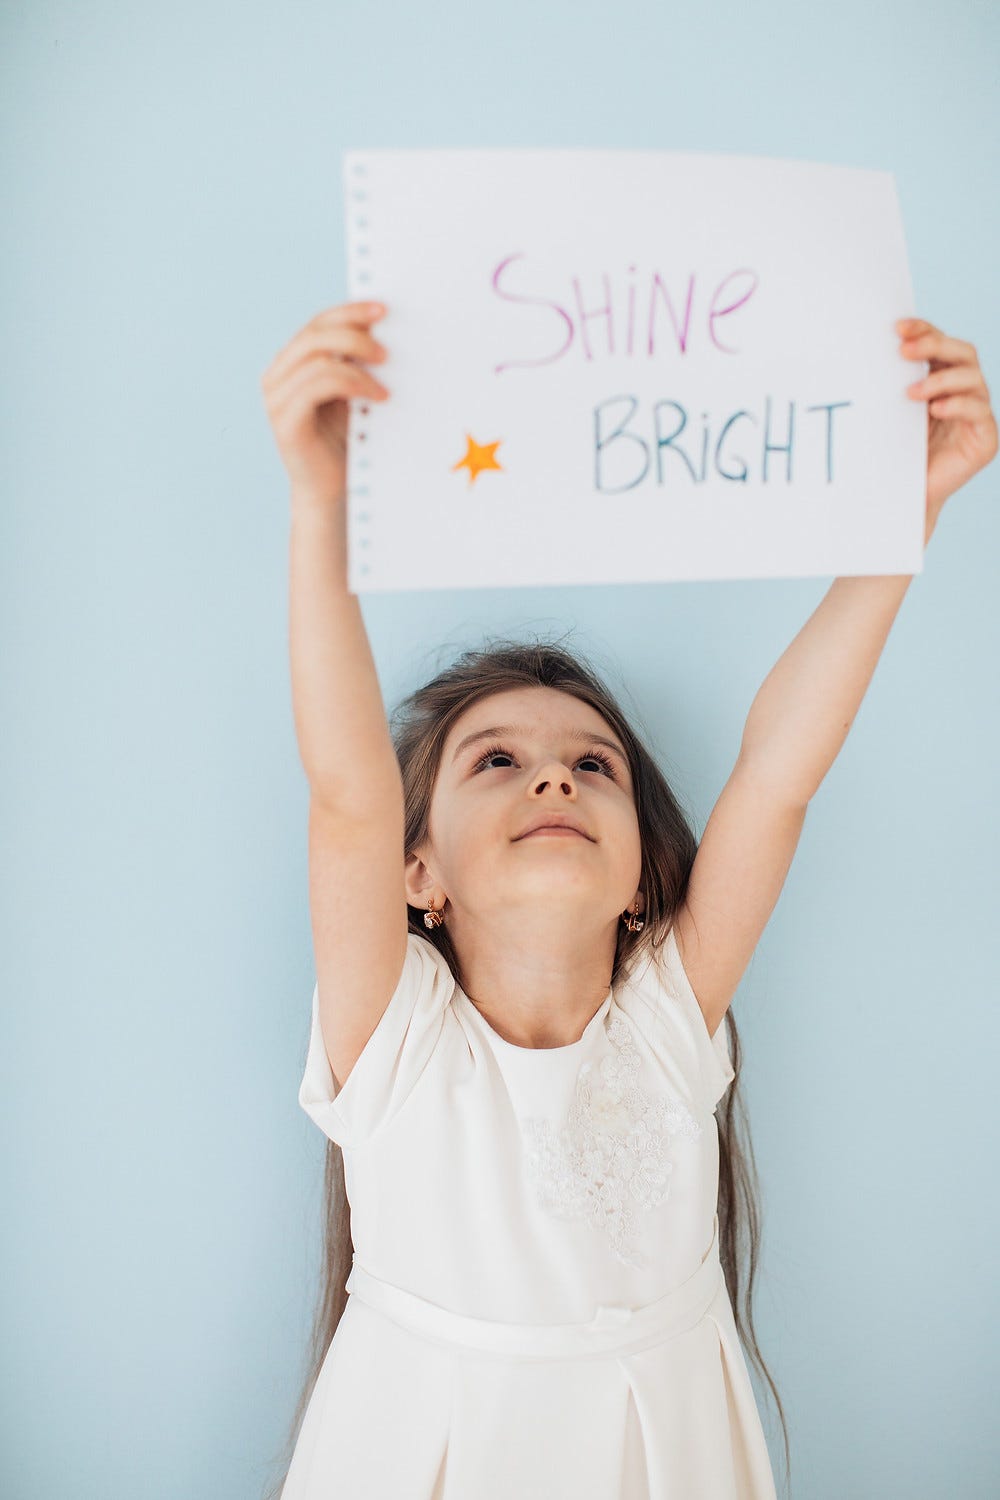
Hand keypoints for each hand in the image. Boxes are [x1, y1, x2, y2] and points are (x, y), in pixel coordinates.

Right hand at [260, 301, 390, 507]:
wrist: (332, 492)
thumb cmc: (346, 443)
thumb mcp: (354, 395)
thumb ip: (356, 363)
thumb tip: (384, 327)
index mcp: (291, 364)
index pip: (317, 324)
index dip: (349, 312)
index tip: (383, 310)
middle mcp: (277, 376)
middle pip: (314, 334)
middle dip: (354, 334)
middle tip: (387, 351)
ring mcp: (276, 398)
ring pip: (317, 358)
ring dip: (358, 364)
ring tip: (386, 383)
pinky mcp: (284, 420)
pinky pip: (317, 385)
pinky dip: (351, 384)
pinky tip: (376, 397)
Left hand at [898, 318, 997, 531]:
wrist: (903, 497)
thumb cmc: (894, 453)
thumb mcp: (890, 412)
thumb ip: (891, 382)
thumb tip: (864, 347)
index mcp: (943, 379)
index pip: (941, 343)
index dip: (924, 329)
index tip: (897, 328)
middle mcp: (965, 391)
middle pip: (962, 353)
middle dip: (934, 346)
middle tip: (905, 351)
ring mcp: (978, 414)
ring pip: (972, 378)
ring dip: (941, 379)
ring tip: (911, 393)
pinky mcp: (985, 439)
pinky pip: (978, 412)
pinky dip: (957, 405)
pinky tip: (936, 409)